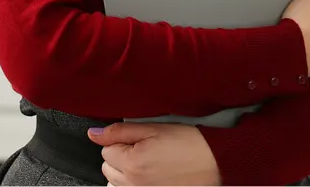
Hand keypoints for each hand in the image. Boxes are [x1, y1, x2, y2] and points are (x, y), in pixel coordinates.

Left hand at [88, 122, 220, 185]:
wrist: (215, 162)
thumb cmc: (189, 144)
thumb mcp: (154, 128)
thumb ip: (120, 131)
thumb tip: (94, 134)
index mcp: (132, 163)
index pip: (106, 149)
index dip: (122, 140)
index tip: (138, 138)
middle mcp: (133, 184)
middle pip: (108, 167)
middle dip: (121, 156)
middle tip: (144, 148)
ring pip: (115, 182)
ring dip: (125, 171)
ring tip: (149, 162)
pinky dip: (134, 183)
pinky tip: (150, 174)